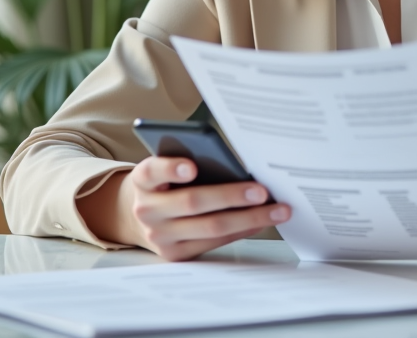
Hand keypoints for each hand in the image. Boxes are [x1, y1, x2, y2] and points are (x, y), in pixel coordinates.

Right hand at [78, 156, 290, 260]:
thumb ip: (187, 163)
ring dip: (248, 218)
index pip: (152, 171)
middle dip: (231, 196)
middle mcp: (147, 210)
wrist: (139, 215)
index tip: (191, 166)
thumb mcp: (165, 169)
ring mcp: (160, 236)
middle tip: (262, 191)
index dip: (171, 168)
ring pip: (210, 227)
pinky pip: (214, 242)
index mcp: (142, 180)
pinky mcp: (175, 254)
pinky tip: (260, 221)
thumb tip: (236, 168)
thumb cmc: (164, 183)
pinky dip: (241, 231)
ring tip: (276, 210)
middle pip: (192, 202)